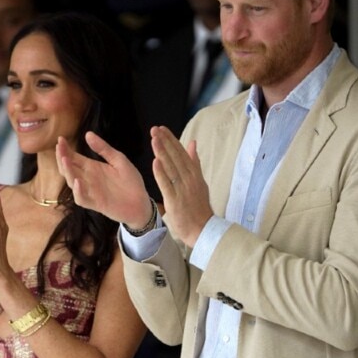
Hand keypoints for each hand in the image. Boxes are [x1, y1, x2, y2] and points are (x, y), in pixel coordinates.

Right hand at [55, 132, 150, 227]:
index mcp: (92, 168)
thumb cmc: (130, 181)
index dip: (65, 149)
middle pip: (68, 168)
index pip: (74, 157)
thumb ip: (104, 148)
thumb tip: (88, 133)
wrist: (141, 202)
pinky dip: (78, 191)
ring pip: (72, 182)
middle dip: (62, 158)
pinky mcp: (96, 204)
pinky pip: (82, 199)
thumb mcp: (119, 160)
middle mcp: (88, 179)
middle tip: (59, 147)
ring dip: (67, 171)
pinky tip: (78, 182)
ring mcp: (90, 192)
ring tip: (65, 160)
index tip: (60, 139)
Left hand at [151, 126, 211, 245]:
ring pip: (171, 167)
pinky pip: (167, 184)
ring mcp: (183, 189)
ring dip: (162, 152)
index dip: (171, 140)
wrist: (203, 229)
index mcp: (195, 173)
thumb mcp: (200, 181)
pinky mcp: (175, 200)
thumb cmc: (200, 206)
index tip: (162, 129)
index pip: (182, 152)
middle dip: (165, 142)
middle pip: (176, 157)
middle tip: (155, 129)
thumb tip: (192, 143)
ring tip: (154, 139)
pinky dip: (161, 173)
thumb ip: (195, 162)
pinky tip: (155, 162)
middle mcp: (190, 178)